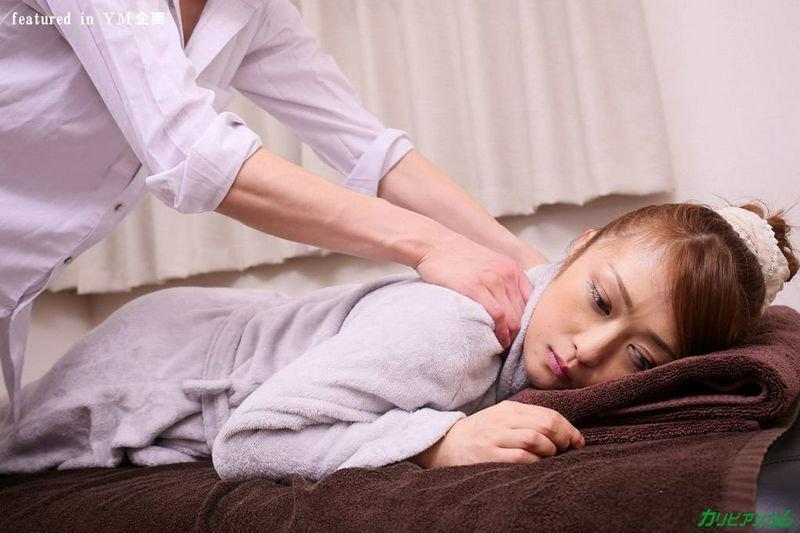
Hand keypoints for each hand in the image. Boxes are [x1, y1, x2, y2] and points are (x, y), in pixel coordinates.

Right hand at [412, 401, 585, 467]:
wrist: (444, 445)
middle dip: (563, 438)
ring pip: (534, 440)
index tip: (577, 441)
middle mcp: (502, 420)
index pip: (548, 414)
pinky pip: (520, 459)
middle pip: (544, 425)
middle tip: (568, 450)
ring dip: (550, 451)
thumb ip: (528, 421)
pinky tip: (536, 466)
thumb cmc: (480, 435)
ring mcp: (494, 438)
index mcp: (508, 409)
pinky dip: (534, 463)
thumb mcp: (502, 420)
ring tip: (550, 458)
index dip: (568, 429)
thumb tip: (566, 434)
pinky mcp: (488, 456)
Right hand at [414, 232, 533, 347]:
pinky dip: (499, 331)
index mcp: (513, 269)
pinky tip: (497, 340)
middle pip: (523, 313)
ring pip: (513, 317)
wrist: (434, 245)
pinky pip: (497, 315)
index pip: (533, 301)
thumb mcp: (490, 264)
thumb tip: (511, 307)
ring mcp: (492, 280)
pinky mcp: (475, 287)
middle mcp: (506, 274)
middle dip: (519, 332)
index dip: (529, 321)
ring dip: (510, 336)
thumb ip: (503, 281)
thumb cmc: (458, 258)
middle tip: (512, 345)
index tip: (521, 333)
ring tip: (504, 346)